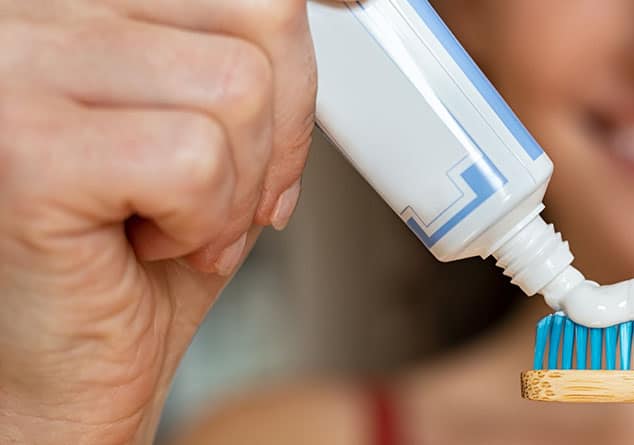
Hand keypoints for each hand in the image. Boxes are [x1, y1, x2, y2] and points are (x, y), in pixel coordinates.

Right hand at [0, 1, 345, 442]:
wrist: (58, 377)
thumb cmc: (125, 265)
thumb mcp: (206, 132)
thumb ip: (243, 62)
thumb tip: (335, 8)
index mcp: (72, 6)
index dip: (291, 77)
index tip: (269, 144)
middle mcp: (27, 18)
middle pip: (256, 17)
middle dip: (274, 138)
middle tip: (215, 204)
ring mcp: (14, 71)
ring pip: (237, 87)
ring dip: (234, 188)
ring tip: (171, 227)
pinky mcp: (25, 149)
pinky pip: (197, 157)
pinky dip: (203, 223)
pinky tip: (144, 247)